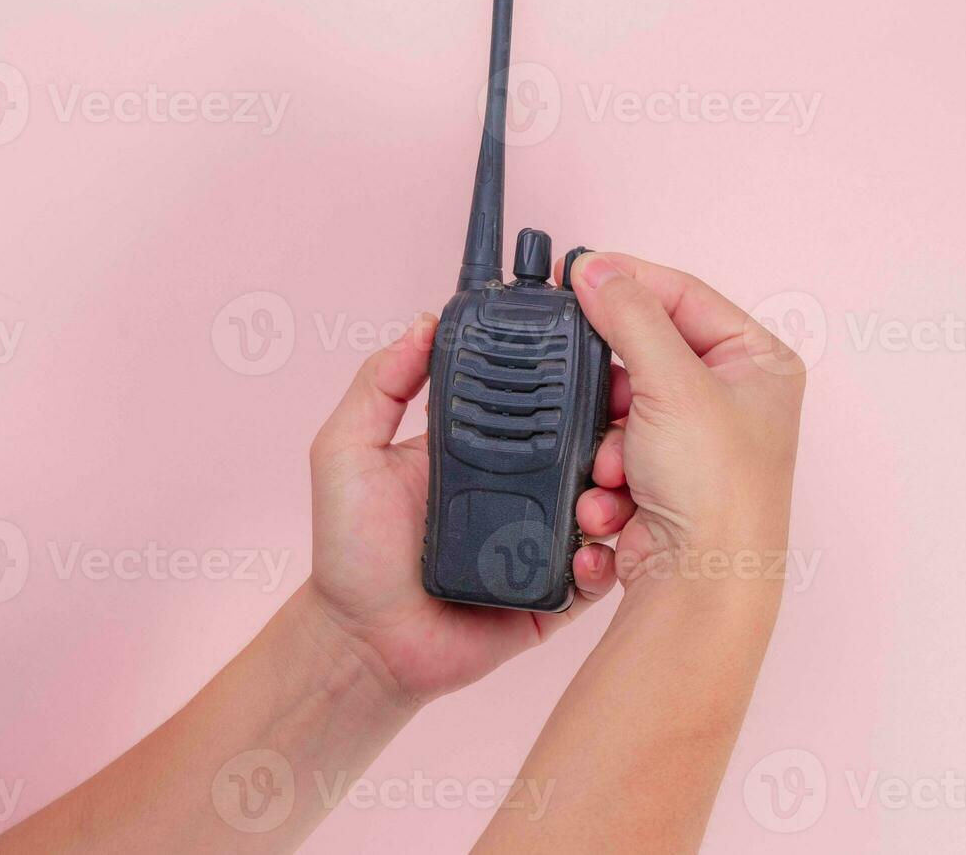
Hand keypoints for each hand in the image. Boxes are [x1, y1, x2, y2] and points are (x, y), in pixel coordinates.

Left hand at [306, 314, 616, 707]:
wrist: (363, 643)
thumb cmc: (349, 550)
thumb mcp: (347, 450)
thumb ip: (379, 384)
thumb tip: (424, 322)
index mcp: (482, 447)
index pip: (541, 400)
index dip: (577, 378)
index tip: (604, 360)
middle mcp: (521, 485)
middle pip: (591, 447)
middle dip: (618, 435)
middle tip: (618, 436)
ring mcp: (542, 539)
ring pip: (607, 505)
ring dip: (618, 495)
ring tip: (599, 500)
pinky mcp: (555, 592)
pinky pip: (600, 572)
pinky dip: (607, 560)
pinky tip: (590, 551)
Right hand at [562, 252, 804, 601]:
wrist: (699, 586)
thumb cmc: (719, 492)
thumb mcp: (672, 382)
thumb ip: (629, 316)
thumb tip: (595, 269)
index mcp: (759, 362)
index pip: (684, 295)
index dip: (629, 282)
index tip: (579, 272)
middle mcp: (733, 399)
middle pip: (644, 357)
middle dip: (614, 393)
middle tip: (602, 398)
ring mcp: (696, 444)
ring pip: (618, 410)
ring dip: (605, 444)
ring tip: (616, 470)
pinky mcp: (662, 482)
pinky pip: (611, 455)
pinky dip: (604, 480)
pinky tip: (614, 503)